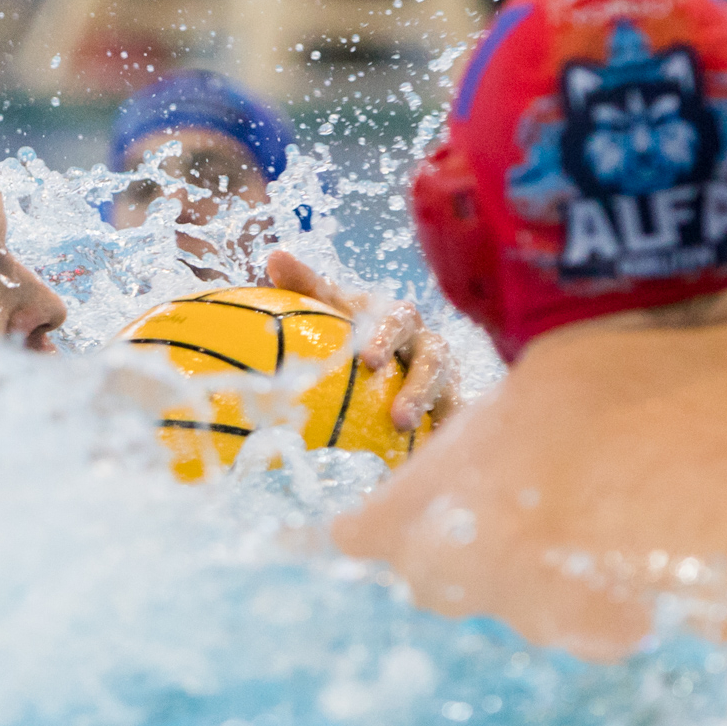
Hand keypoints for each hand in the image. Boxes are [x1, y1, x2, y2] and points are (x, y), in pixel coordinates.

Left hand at [265, 250, 459, 431]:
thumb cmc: (353, 326)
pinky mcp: (450, 410)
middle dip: (420, 387)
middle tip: (398, 417)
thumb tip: (275, 256)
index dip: (387, 338)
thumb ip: (308, 286)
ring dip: (434, 419)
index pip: (399, 320)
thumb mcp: (333, 307)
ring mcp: (446, 379)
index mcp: (401, 319)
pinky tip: (426, 470)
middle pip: (434, 361)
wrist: (388, 355)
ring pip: (451, 395)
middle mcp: (430, 346)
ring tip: (414, 448)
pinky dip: (442, 444)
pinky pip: (452, 427)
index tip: (369, 361)